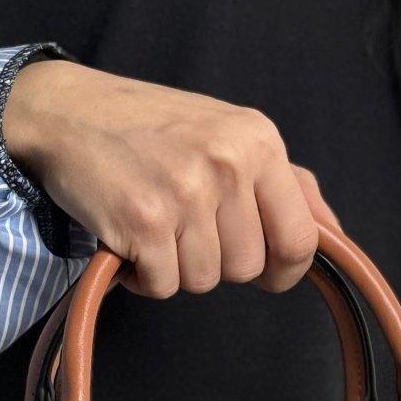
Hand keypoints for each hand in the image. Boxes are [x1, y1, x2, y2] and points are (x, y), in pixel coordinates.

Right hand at [3, 61, 337, 297]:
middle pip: (247, 268)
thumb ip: (287, 183)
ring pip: (203, 281)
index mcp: (258, 141)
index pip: (301, 240)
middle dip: (215, 261)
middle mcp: (228, 163)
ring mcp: (186, 193)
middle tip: (183, 224)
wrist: (66, 113)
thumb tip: (333, 233)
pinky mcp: (143, 222)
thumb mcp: (230, 135)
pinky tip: (129, 238)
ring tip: (153, 224)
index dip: (284, 270)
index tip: (266, 273)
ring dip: (175, 267)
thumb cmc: (151, 129)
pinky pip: (162, 287)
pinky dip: (143, 276)